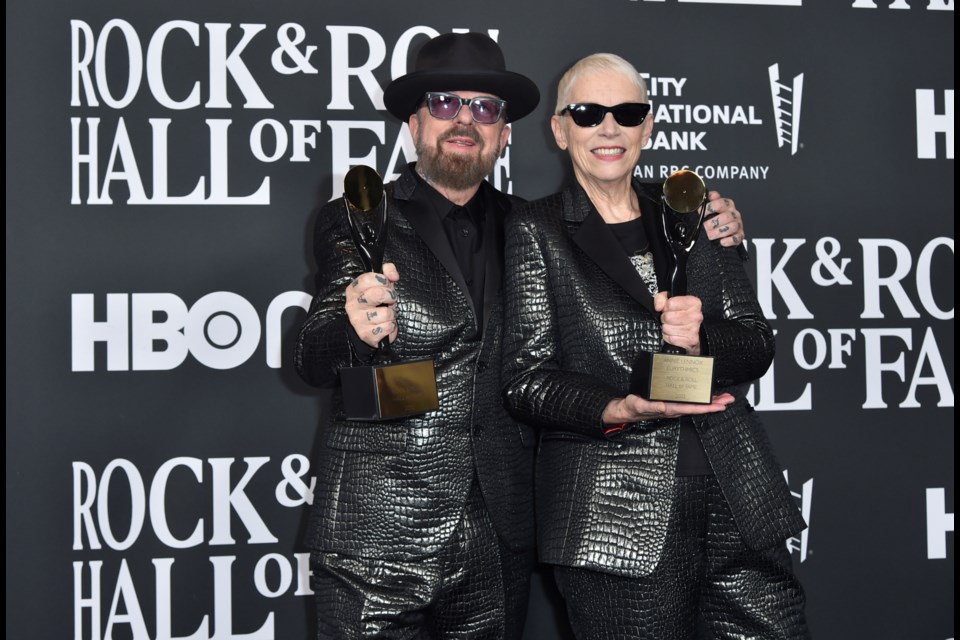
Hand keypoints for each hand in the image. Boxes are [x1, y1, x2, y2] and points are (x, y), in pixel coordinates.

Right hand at [345, 262, 399, 346]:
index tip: (386, 284)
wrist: (370, 329)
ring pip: (386, 313)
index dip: (383, 280)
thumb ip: (388, 272)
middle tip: (390, 299)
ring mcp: (357, 320)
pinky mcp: (366, 334)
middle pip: (378, 294)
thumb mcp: (382, 285)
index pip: (367, 278)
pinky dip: (391, 326)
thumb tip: (394, 275)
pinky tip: (384, 324)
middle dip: (390, 296)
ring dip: (392, 313)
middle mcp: (352, 304)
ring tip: (387, 314)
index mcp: (353, 290)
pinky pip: (387, 327)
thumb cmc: (377, 304)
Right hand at [602, 392, 735, 423]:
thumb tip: (663, 407)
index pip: (692, 408)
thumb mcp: (638, 404)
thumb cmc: (633, 407)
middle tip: (729, 399)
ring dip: (711, 401)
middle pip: (699, 407)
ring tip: (724, 398)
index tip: (719, 405)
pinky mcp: (672, 402)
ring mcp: (675, 406)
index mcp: (670, 409)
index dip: (707, 407)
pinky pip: (690, 401)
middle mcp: (675, 408)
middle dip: (715, 404)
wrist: (628, 409)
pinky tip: (707, 395)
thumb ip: (650, 406)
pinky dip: (701, 398)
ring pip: (697, 404)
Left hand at [654, 291, 702, 354]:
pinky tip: (673, 333)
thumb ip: (661, 298)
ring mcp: (695, 329)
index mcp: (694, 303)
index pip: (670, 304)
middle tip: (668, 319)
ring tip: (671, 326)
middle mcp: (696, 315)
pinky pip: (671, 339)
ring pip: (668, 328)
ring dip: (666, 328)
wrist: (690, 329)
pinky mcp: (691, 340)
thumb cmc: (679, 313)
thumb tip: (658, 307)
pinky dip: (668, 337)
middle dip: (664, 318)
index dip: (665, 307)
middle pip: (668, 317)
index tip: (667, 309)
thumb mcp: (669, 299)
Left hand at [703, 191, 744, 246]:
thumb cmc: (714, 218)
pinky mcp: (740, 236)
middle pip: (726, 216)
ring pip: (733, 227)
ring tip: (710, 236)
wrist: (721, 232)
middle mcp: (734, 213)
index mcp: (727, 204)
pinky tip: (721, 242)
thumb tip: (703, 195)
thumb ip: (707, 200)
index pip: (720, 203)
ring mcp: (738, 225)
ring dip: (719, 232)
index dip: (709, 208)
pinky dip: (729, 241)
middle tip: (705, 228)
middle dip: (713, 223)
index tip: (699, 212)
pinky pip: (737, 238)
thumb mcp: (709, 208)